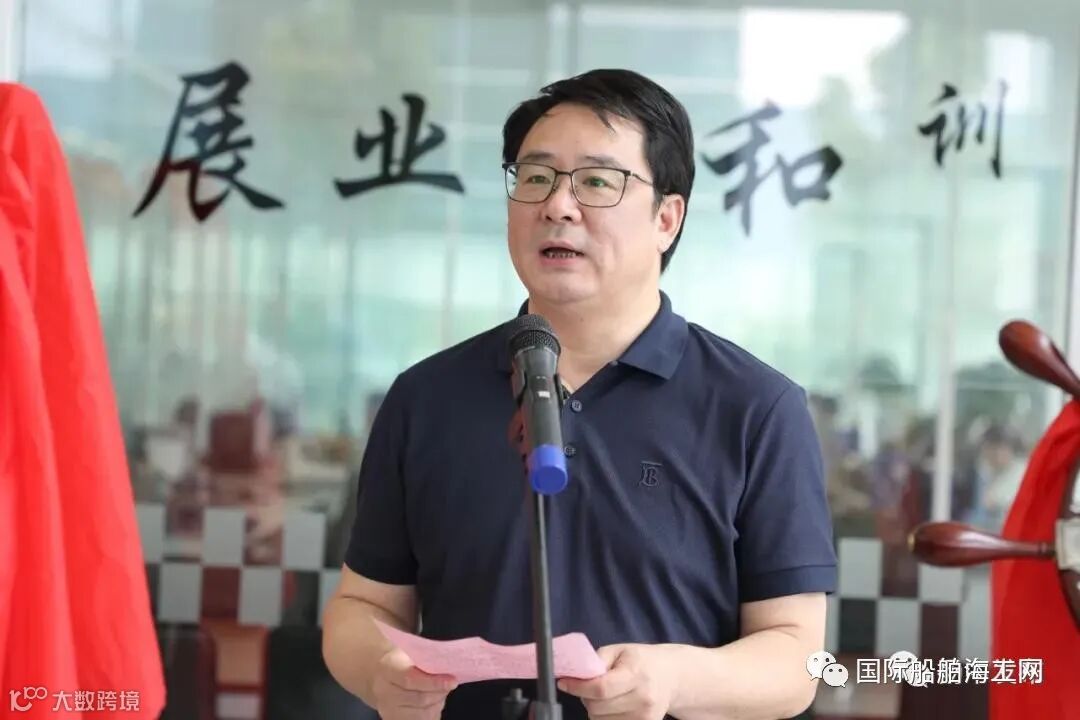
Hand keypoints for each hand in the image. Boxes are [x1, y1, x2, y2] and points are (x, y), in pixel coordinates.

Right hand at [371, 647, 457, 719]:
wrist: (381, 675)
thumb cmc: (402, 660)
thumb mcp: (411, 652)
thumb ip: (427, 659)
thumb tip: (448, 666)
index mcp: (387, 668)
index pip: (410, 679)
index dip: (434, 682)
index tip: (453, 680)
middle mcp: (384, 692)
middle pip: (419, 699)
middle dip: (440, 692)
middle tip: (451, 683)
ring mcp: (387, 709)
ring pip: (422, 714)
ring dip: (438, 703)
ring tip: (440, 691)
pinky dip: (432, 713)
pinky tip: (433, 702)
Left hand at [558, 644, 677, 719]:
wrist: (671, 676)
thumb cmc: (641, 660)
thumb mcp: (619, 650)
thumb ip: (596, 660)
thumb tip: (574, 674)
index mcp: (635, 674)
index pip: (601, 688)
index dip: (578, 687)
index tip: (564, 682)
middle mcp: (643, 698)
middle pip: (598, 707)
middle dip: (585, 696)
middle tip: (589, 686)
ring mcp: (645, 717)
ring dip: (595, 709)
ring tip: (605, 696)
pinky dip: (605, 718)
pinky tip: (613, 706)